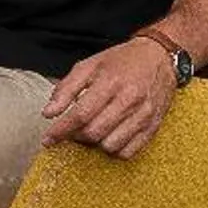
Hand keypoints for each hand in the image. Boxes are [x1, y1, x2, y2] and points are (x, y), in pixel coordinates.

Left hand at [41, 40, 177, 157]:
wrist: (160, 56)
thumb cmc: (122, 61)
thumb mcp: (89, 65)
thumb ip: (66, 89)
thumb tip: (48, 113)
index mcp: (110, 82)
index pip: (80, 114)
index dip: (61, 130)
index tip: (48, 140)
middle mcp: (129, 99)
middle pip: (94, 132)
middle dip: (77, 136)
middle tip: (72, 131)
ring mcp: (143, 115)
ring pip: (111, 145)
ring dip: (96, 144)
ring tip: (92, 131)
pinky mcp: (153, 126)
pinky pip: (129, 151)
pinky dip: (114, 150)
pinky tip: (109, 137)